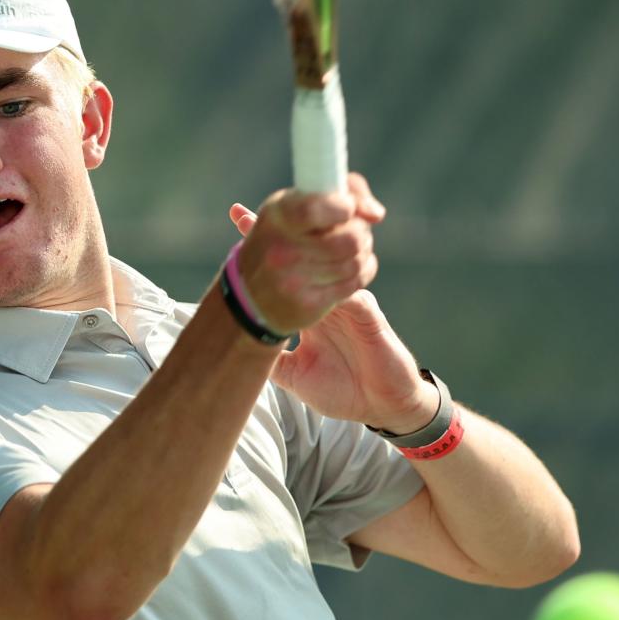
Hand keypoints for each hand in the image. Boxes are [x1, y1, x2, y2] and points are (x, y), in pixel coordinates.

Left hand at [229, 180, 437, 430]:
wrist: (382, 406)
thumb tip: (238, 352)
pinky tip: (314, 265)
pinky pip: (351, 290)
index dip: (263, 245)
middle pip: (306, 253)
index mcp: (311, 308)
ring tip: (279, 230)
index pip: (286, 269)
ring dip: (308, 245)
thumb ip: (272, 360)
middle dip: (281, 230)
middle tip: (246, 213)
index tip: (237, 217)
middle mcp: (329, 297)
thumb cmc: (343, 390)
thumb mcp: (295, 376)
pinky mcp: (368, 313)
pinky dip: (334, 277)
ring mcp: (349, 301)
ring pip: (330, 260)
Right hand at [230, 174, 384, 336]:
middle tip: (355, 230)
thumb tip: (376, 214)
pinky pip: (355, 282)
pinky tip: (351, 267)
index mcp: (277, 216)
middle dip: (361, 231)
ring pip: (356, 260)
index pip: (316, 209)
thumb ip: (341, 191)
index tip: (348, 208)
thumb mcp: (295, 204)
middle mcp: (282, 250)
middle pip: (350, 238)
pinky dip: (362, 271)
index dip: (346, 206)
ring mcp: (294, 281)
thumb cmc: (282, 237)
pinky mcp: (308, 304)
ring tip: (351, 248)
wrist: (251, 294)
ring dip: (363, 251)